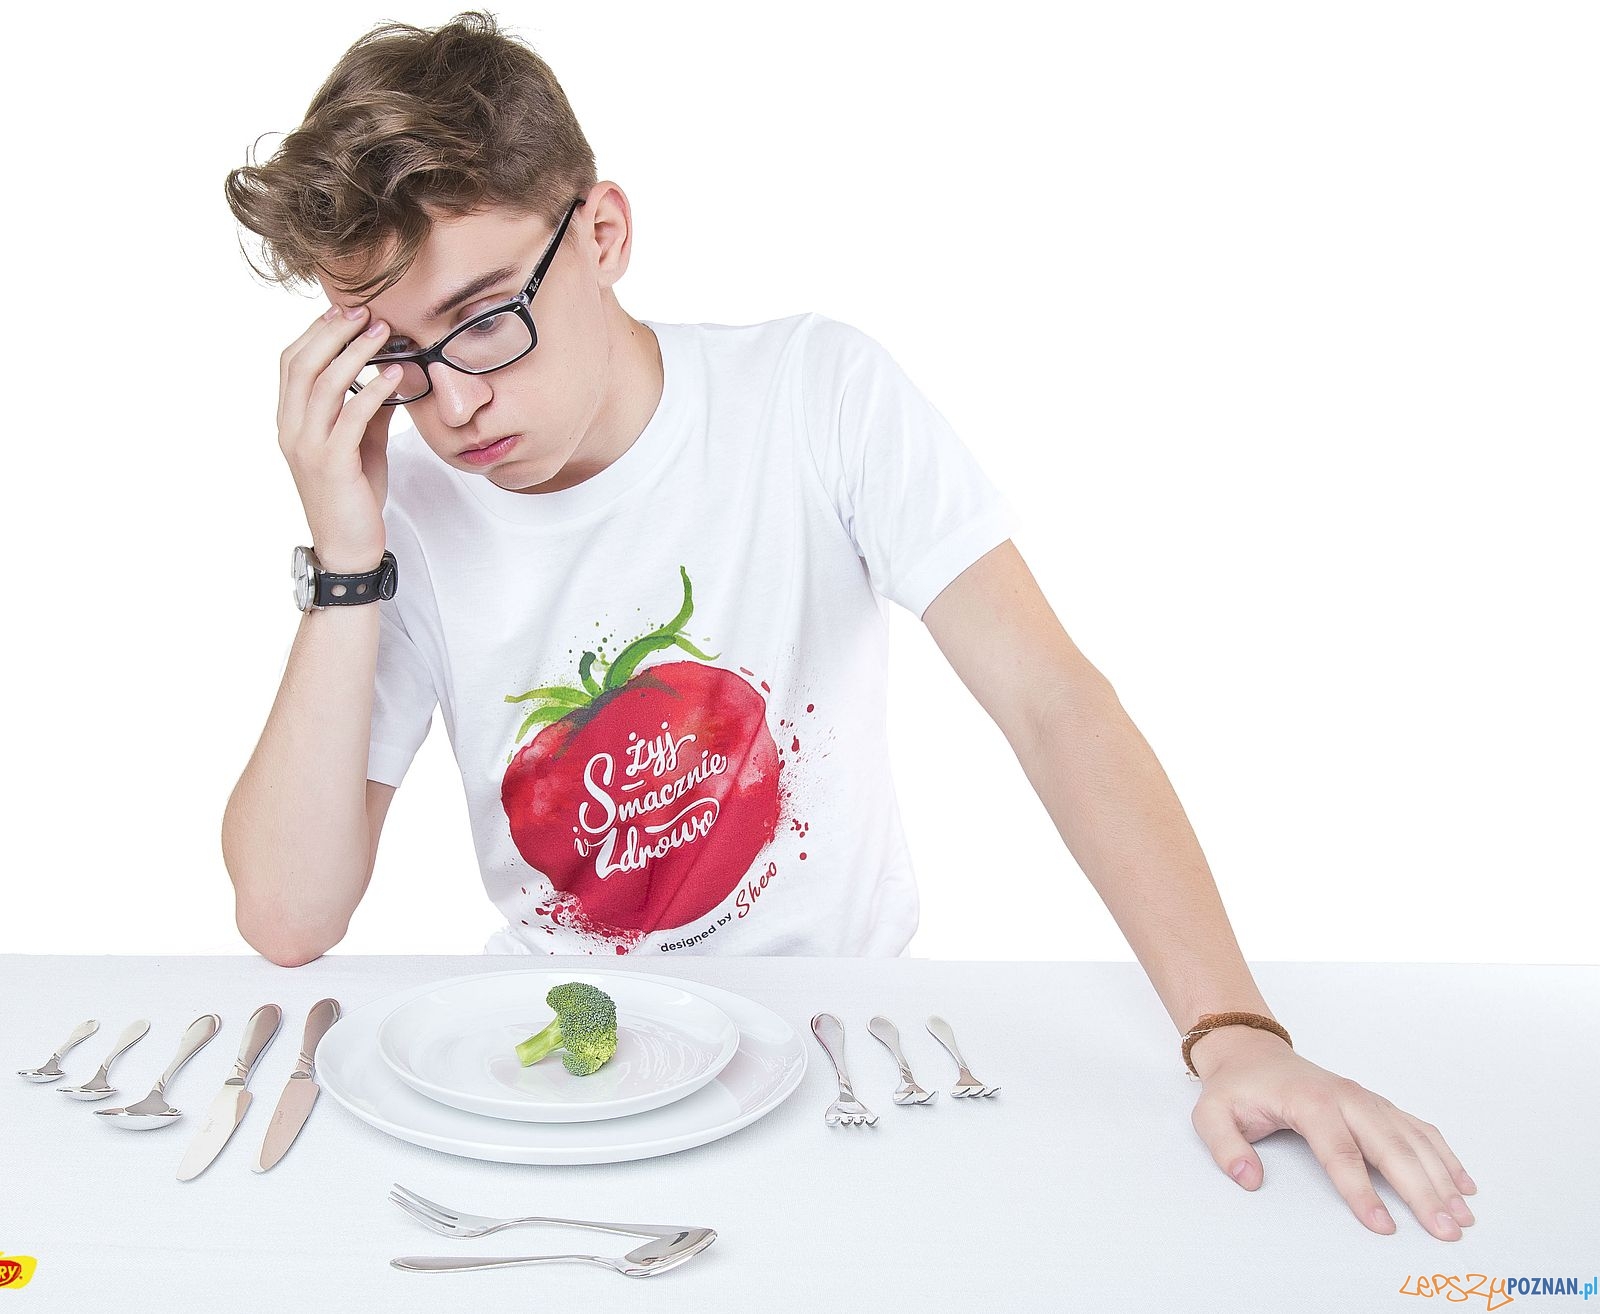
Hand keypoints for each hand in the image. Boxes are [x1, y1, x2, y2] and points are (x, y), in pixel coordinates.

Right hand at [276, 302, 403, 572]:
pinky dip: (373, 390)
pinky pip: (350, 417)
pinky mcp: (332, 464)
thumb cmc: (353, 495)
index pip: (291, 363)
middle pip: (303, 365)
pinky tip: (395, 375)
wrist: (348, 546)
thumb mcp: (361, 443)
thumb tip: (388, 373)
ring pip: (324, 385)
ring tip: (382, 333)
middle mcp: (291, 430)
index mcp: (290, 421)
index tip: (344, 310)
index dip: (315, 332)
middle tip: (365, 311)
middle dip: (334, 333)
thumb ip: (367, 409)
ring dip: (355, 353)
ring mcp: (308, 447)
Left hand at [1188, 1026, 1477, 1238]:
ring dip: (1441, 1177)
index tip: (1381, 1226)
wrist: (1253, 1054)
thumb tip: (1248, 1178)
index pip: (1340, 1151)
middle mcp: (1347, 1098)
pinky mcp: (1377, 1105)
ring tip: (1462, 1215)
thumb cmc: (1238, 1088)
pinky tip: (1462, 1183)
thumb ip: (1224, 1146)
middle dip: (1421, 1190)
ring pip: (1412, 1139)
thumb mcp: (1211, 1113)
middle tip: (1444, 1229)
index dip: (1361, 1191)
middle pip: (1391, 1146)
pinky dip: (1443, 1155)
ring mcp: (1367, 1100)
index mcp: (1309, 1101)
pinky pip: (1418, 1129)